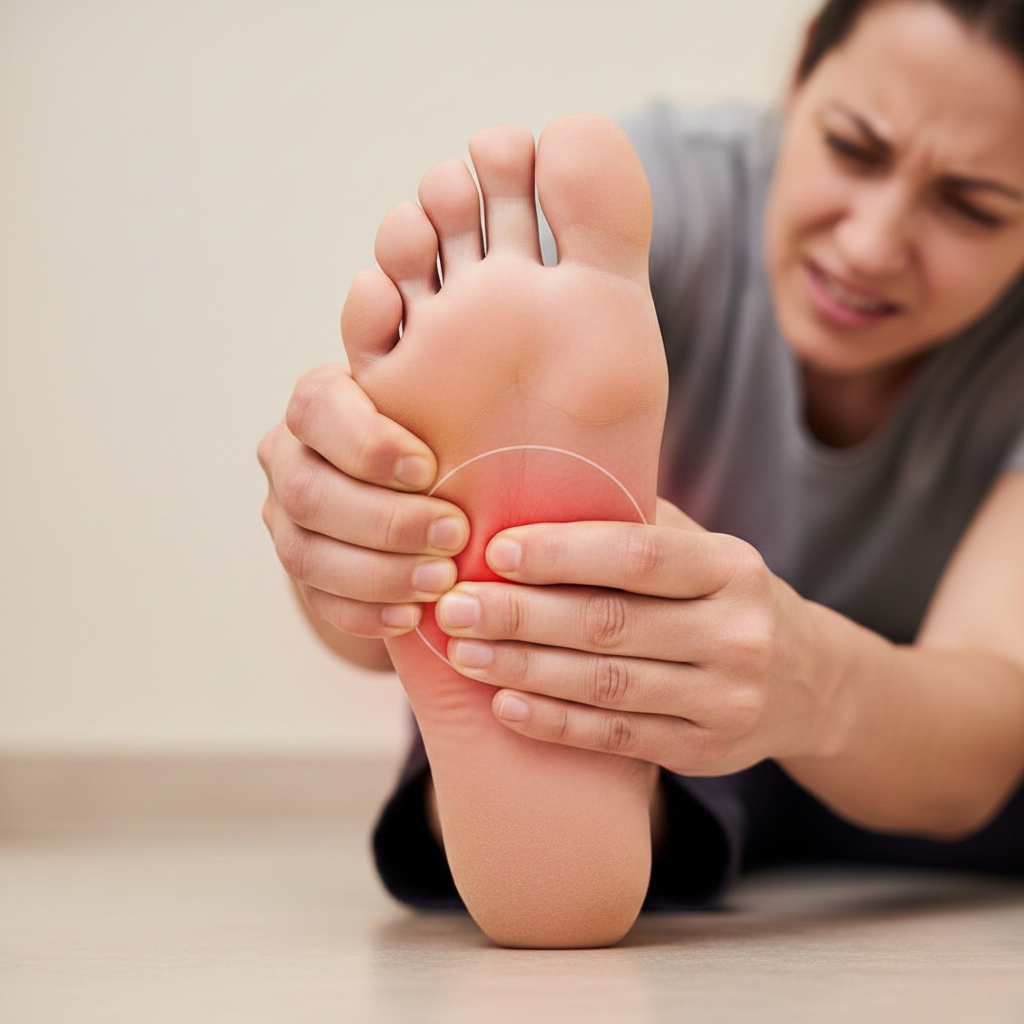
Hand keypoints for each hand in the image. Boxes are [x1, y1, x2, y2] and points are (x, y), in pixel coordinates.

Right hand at [257, 363, 469, 639]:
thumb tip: (373, 282)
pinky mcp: (304, 574)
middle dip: (385, 520)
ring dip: (379, 572)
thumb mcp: (436, 388)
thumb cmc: (442, 429)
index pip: (316, 410)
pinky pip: (319, 600)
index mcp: (320, 404)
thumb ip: (408, 346)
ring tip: (442, 581)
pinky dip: (366, 612)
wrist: (428, 490)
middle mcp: (290, 458)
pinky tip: (411, 616)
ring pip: (308, 554)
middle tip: (454, 536)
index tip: (431, 468)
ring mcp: (288, 520)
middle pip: (310, 493)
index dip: (368, 444)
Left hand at [433, 502, 844, 775]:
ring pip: (607, 685)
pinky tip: (505, 704)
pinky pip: (618, 737)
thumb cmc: (725, 598)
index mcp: (732, 569)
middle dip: (521, 615)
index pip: (638, 557)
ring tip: (464, 652)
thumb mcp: (704, 552)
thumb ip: (637, 525)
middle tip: (452, 606)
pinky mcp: (706, 752)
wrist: (809, 683)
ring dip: (524, 668)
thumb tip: (537, 487)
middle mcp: (738, 634)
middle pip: (611, 624)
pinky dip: (556, 722)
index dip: (563, 554)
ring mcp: (726, 701)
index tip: (495, 551)